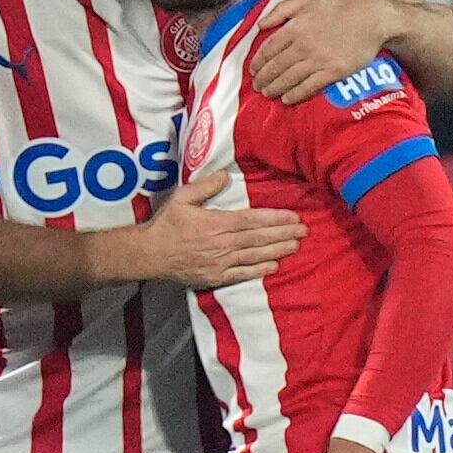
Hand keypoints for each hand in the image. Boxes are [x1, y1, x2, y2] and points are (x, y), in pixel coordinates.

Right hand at [131, 166, 303, 289]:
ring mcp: (219, 262)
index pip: (252, 220)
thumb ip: (205, 186)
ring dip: (277, 250)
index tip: (293, 217)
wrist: (148, 254)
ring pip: (254, 255)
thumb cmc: (165, 225)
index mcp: (215, 223)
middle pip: (259, 238)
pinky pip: (242, 274)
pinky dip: (259, 270)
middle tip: (304, 231)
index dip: (275, 219)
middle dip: (283, 234)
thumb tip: (225, 175)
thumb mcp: (181, 199)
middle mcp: (221, 244)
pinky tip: (274, 266)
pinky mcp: (214, 277)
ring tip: (296, 245)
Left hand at [242, 0, 399, 104]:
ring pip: (289, 79)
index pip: (268, 49)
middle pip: (276, 67)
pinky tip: (287, 99)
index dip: (258, 62)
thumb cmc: (339, 7)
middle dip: (263, 79)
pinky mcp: (334, 71)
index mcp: (296, 27)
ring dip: (275, 89)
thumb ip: (282, 8)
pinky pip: (309, 87)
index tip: (253, 70)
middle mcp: (304, 45)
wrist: (373, 18)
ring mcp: (319, 59)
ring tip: (267, 93)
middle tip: (257, 86)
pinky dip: (295, 95)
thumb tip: (260, 25)